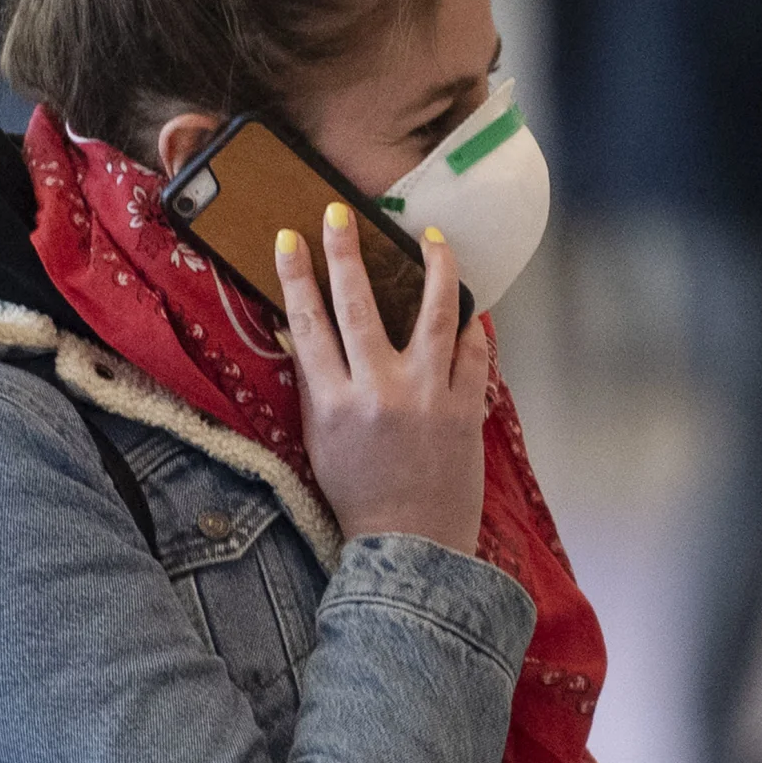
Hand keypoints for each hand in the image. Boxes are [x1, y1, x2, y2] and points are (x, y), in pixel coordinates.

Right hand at [278, 206, 491, 553]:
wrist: (411, 547)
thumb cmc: (359, 496)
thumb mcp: (318, 441)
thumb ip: (315, 385)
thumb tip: (302, 330)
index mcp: (332, 403)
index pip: (307, 324)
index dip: (296, 276)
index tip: (290, 237)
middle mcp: (378, 392)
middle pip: (359, 305)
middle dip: (346, 253)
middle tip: (340, 215)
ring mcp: (426, 398)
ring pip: (431, 315)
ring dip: (433, 270)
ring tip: (433, 238)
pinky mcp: (465, 409)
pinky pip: (472, 353)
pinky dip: (470, 326)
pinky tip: (467, 306)